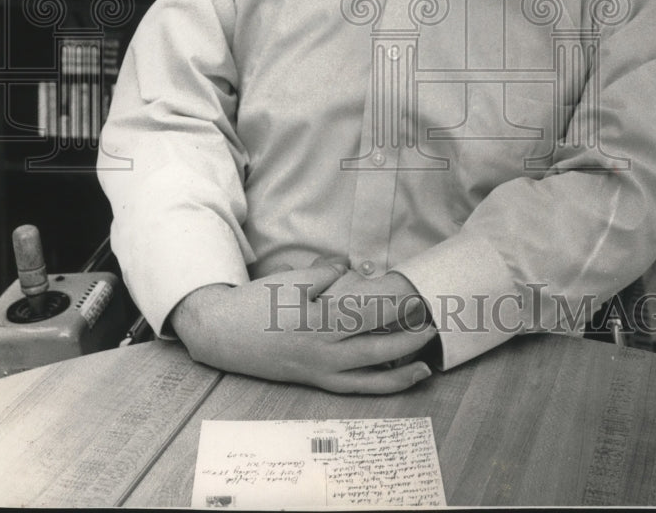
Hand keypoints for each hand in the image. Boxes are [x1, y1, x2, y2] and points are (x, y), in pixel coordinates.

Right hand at [169, 263, 436, 393]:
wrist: (223, 333)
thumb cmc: (257, 303)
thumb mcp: (291, 281)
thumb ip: (325, 274)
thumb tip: (351, 268)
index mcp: (318, 321)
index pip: (368, 314)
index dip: (396, 307)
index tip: (416, 296)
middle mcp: (323, 351)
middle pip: (377, 349)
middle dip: (408, 340)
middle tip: (432, 325)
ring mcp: (320, 370)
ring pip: (369, 376)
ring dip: (401, 370)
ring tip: (426, 362)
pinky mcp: (315, 380)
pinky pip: (354, 388)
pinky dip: (379, 386)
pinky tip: (397, 379)